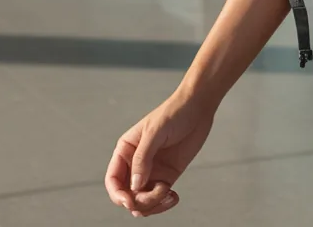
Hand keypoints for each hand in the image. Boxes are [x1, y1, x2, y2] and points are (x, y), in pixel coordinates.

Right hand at [105, 88, 215, 217]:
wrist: (199, 107)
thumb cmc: (175, 112)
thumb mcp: (155, 132)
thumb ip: (143, 158)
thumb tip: (135, 186)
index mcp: (126, 150)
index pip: (113, 180)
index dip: (117, 195)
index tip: (129, 201)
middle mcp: (136, 164)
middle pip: (128, 195)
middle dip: (139, 202)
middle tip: (158, 191)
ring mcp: (152, 172)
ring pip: (142, 202)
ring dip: (153, 205)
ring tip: (168, 193)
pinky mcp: (167, 176)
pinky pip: (159, 199)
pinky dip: (163, 204)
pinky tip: (173, 197)